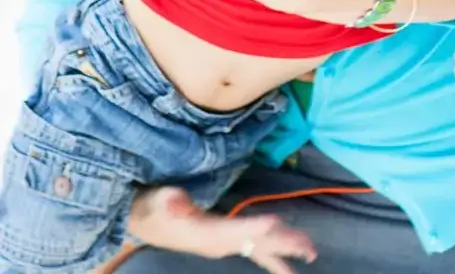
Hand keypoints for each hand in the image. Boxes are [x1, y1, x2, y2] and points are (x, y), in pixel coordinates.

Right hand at [129, 186, 315, 272]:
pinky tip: (284, 253)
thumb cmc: (152, 205)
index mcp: (206, 234)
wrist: (143, 219)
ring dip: (284, 251)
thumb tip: (175, 202)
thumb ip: (171, 202)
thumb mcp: (160, 200)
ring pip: (258, 249)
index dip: (254, 227)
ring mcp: (221, 244)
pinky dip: (270, 250)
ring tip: (310, 254)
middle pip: (256, 245)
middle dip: (283, 246)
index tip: (274, 223)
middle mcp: (219, 243)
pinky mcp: (222, 240)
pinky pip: (252, 248)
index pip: (235, 231)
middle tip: (311, 251)